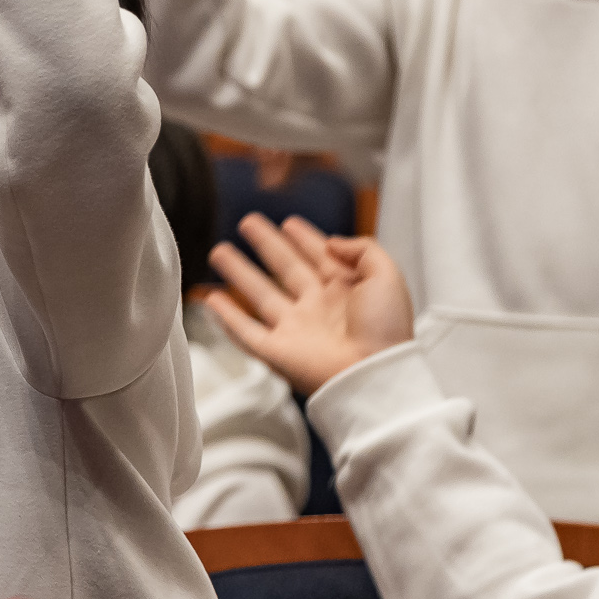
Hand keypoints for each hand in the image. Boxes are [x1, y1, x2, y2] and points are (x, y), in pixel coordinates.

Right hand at [205, 213, 412, 396]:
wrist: (374, 375)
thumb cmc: (386, 331)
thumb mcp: (387, 275)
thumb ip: (363, 249)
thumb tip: (331, 241)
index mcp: (346, 291)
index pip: (319, 256)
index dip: (304, 238)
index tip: (289, 222)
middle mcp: (318, 309)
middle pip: (285, 269)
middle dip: (266, 245)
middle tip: (247, 223)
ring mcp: (295, 331)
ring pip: (260, 295)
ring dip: (239, 273)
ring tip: (219, 251)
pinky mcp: (277, 353)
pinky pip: (246, 333)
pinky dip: (227, 317)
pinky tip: (211, 300)